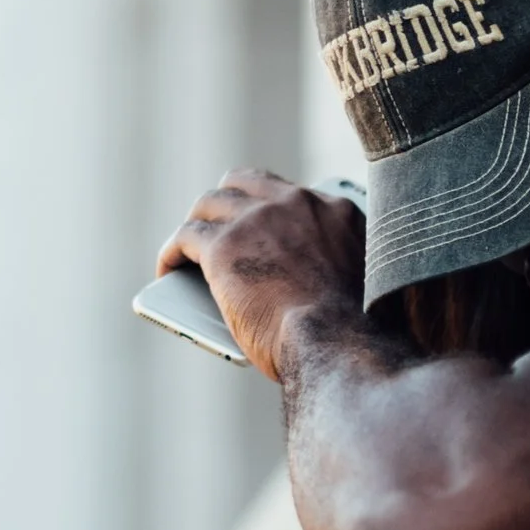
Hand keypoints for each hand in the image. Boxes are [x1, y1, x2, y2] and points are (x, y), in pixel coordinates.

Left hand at [157, 170, 366, 380]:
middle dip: (226, 204)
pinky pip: (185, 236)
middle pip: (244, 185)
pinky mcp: (224, 247)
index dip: (265, 207)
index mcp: (335, 212)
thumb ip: (336, 264)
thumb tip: (310, 281)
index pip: (289, 192)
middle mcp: (296, 204)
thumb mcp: (360, 282)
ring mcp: (257, 221)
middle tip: (216, 227)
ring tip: (187, 248)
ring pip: (210, 204)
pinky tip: (168, 269)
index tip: (257, 224)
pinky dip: (172, 252)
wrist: (337, 344)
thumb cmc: (351, 333)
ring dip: (197, 224)